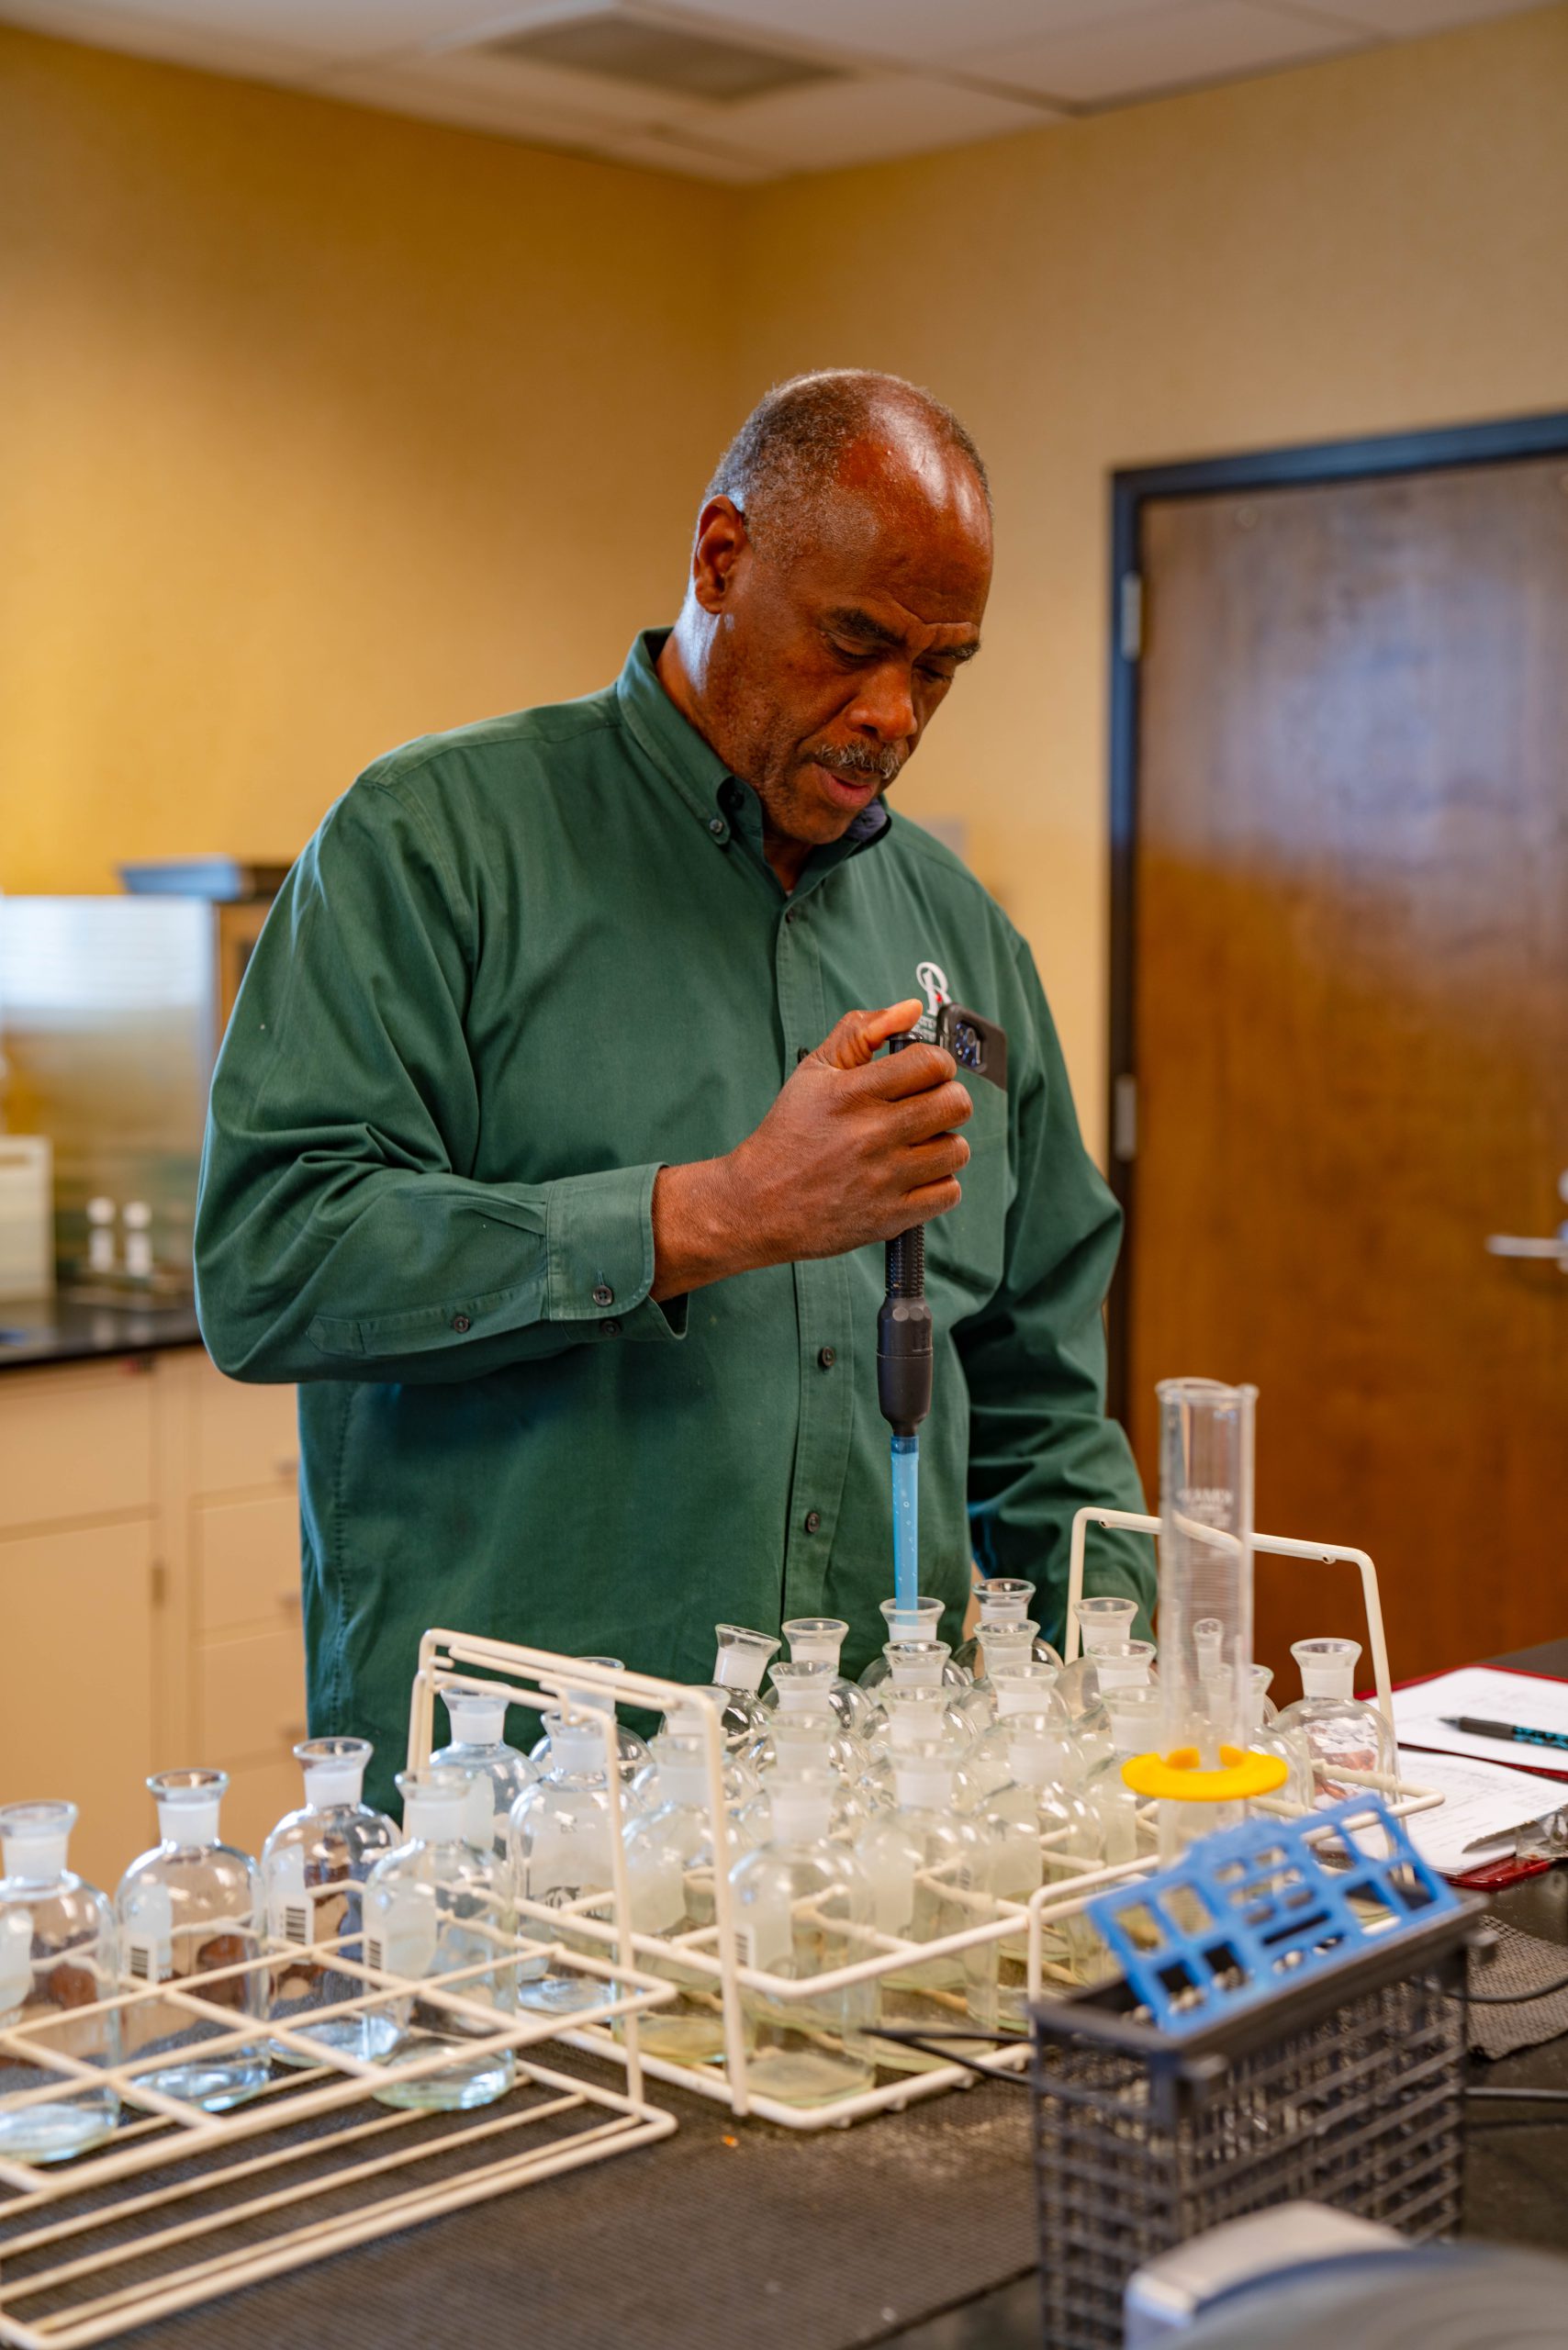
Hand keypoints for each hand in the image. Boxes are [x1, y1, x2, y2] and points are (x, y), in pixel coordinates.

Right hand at [651, 999, 972, 1298]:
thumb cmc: (790, 1133)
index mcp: (853, 1093)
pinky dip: (937, 1184)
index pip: (931, 1063)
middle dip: (946, 1100)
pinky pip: (949, 1192)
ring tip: (917, 1144)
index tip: (925, 1075)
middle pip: (955, 1104)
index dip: (936, 1065)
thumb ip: (861, 1031)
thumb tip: (911, 1008)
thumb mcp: (814, 1071)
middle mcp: (871, 1134)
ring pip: (956, 1149)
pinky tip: (913, 1176)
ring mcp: (884, 1178)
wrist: (759, 1204)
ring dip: (942, 1144)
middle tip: (926, 1107)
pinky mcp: (891, 1216)